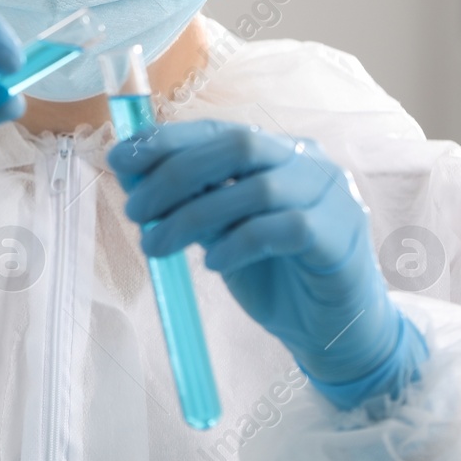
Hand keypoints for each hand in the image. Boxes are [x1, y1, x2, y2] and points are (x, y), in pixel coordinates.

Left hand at [106, 119, 426, 409]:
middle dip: (175, 174)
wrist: (332, 330)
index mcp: (278, 152)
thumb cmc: (275, 273)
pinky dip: (238, 243)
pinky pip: (283, 228)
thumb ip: (190, 201)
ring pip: (257, 188)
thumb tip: (131, 175)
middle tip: (135, 210)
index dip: (167, 140)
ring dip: (194, 216)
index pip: (218, 130)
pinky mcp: (340, 236)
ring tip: (156, 245)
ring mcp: (330, 196)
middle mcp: (308, 162)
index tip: (119, 158)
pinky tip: (213, 264)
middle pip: (237, 146)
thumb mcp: (221, 231)